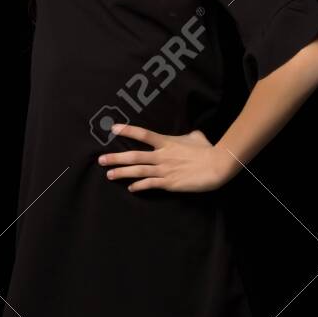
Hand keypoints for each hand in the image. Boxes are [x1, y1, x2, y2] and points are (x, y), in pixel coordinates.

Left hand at [97, 124, 235, 192]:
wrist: (216, 166)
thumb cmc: (208, 150)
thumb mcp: (197, 137)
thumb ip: (188, 135)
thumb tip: (190, 133)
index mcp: (167, 142)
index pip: (143, 134)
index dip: (127, 130)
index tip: (113, 128)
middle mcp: (162, 156)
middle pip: (134, 156)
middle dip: (116, 158)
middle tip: (101, 160)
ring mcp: (164, 170)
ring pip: (138, 171)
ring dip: (122, 173)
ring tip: (109, 175)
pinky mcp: (169, 183)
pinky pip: (149, 185)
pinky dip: (139, 186)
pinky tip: (131, 188)